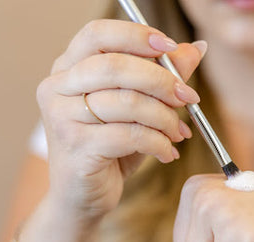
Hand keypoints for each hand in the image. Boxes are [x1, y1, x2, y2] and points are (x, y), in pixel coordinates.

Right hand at [36, 19, 205, 217]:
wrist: (82, 196)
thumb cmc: (108, 148)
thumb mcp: (137, 108)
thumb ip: (161, 76)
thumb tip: (196, 49)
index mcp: (68, 69)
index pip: (98, 34)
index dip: (136, 35)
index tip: (170, 47)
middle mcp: (57, 88)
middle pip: (116, 66)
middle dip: (161, 81)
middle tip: (188, 98)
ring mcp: (62, 117)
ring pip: (127, 102)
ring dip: (165, 118)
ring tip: (178, 133)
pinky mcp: (76, 147)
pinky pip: (130, 135)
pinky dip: (158, 143)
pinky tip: (167, 152)